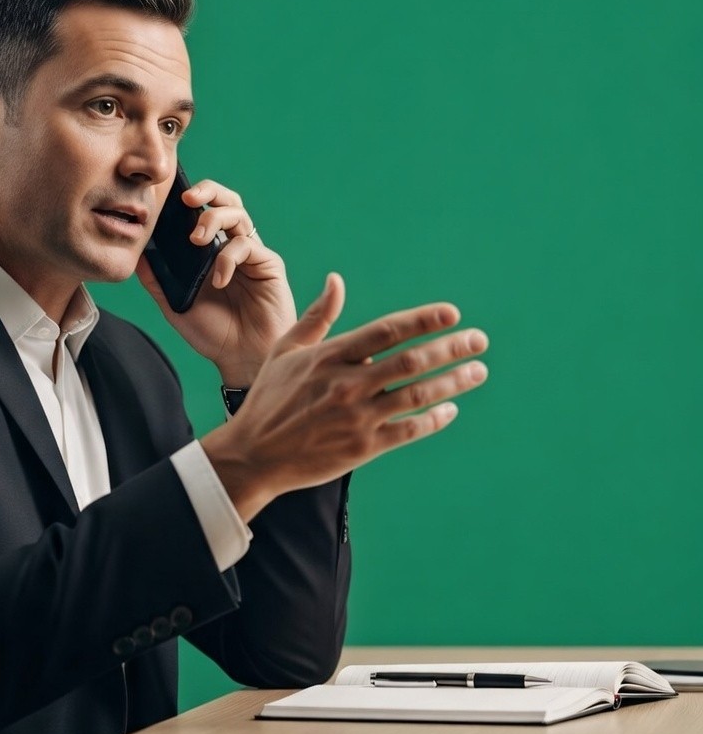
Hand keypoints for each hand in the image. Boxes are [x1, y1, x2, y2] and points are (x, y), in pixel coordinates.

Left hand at [136, 179, 295, 386]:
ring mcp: (252, 254)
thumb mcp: (175, 306)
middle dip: (208, 190)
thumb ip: (157, 280)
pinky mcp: (268, 264)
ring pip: (237, 214)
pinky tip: (219, 280)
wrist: (242, 360)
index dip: (189, 200)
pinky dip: (228, 257)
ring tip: (195, 240)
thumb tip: (137, 253)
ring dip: (213, 219)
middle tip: (187, 198)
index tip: (167, 200)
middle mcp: (233, 247)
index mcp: (211, 252)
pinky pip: (247, 245)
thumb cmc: (213, 335)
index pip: (203, 213)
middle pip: (226, 201)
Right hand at [200, 274, 488, 520]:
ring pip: (417, 395)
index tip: (452, 313)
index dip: (422, 320)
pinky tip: (451, 409)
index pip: (386, 331)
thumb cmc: (269, 398)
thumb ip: (317, 316)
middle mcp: (346, 385)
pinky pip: (409, 431)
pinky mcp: (362, 449)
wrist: (254, 454)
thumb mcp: (285, 351)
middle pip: (411, 361)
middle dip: (451, 348)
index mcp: (329, 357)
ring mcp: (356, 418)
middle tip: (479, 340)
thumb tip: (337, 279)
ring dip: (453, 382)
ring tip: (478, 370)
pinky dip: (434, 420)